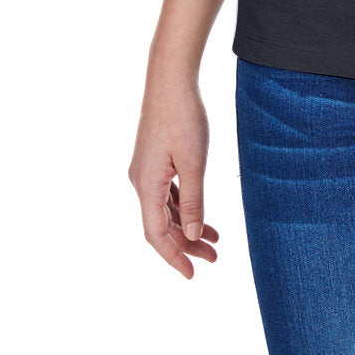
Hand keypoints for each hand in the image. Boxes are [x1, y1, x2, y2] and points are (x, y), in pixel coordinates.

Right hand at [129, 77, 219, 277]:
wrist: (170, 79)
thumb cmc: (182, 117)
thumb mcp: (193, 162)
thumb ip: (193, 199)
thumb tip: (191, 233)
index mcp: (147, 186)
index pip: (157, 234)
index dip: (173, 256)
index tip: (191, 274)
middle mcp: (141, 182)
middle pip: (161, 225)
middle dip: (186, 244)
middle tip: (213, 258)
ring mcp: (146, 171)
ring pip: (165, 210)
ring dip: (187, 226)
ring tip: (214, 241)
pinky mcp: (154, 160)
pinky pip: (167, 194)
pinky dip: (184, 206)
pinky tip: (201, 213)